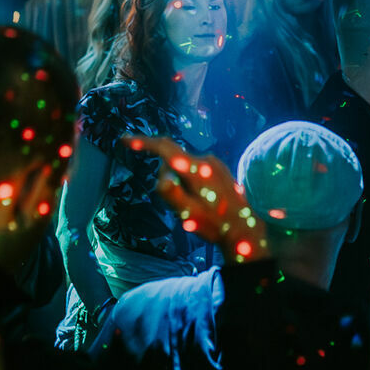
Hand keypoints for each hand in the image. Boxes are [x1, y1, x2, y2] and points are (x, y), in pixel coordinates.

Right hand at [124, 134, 271, 265]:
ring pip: (184, 165)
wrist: (244, 229)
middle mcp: (206, 159)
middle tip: (178, 205)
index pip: (165, 148)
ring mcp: (215, 162)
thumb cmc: (215, 224)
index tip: (125, 140)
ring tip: (193, 206)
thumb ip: (173, 195)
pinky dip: (190, 181)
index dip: (143, 143)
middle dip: (168, 177)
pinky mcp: (219, 168)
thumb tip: (161, 179)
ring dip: (180, 181)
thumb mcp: (189, 214)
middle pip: (173, 160)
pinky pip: (195, 169)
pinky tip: (201, 201)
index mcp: (196, 168)